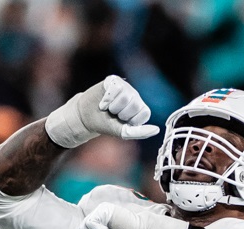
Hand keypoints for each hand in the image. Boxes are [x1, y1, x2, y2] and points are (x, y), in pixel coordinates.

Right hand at [44, 74, 158, 148]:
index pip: (145, 113)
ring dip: (113, 106)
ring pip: (125, 96)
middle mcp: (135, 96)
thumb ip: (140, 132)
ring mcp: (125, 87)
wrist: (86, 117)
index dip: (131, 120)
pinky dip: (106, 99)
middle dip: (120, 113)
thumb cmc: (106, 124)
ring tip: (109, 108)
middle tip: (114, 114)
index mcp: (140, 109)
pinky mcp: (114, 80)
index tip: (122, 122)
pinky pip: (115, 88)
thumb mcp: (123, 132)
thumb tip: (157, 130)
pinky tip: (103, 101)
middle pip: (134, 104)